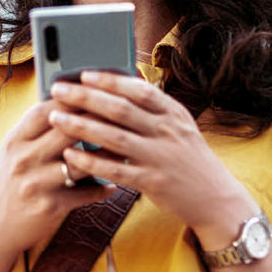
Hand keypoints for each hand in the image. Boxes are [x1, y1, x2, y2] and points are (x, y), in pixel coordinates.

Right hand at [0, 98, 114, 256]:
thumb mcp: (17, 151)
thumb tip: (73, 102)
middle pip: (66, 131)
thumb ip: (39, 130)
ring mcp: (35, 183)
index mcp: (16, 139)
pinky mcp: (49, 206)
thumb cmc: (15, 181)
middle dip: (96, 121)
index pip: (46, 110)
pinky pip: (84, 194)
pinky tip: (114, 184)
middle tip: (122, 115)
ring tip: (125, 151)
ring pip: (80, 163)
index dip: (73, 98)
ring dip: (106, 156)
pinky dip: (101, 189)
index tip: (97, 90)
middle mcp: (23, 158)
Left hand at [48, 71, 256, 240]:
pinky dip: (90, 160)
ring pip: (114, 137)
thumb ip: (152, 109)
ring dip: (81, 125)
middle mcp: (168, 131)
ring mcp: (160, 157)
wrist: (215, 197)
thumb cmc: (187, 158)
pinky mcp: (152, 182)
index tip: (84, 73)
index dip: (110, 80)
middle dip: (86, 97)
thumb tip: (116, 83)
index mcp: (173, 112)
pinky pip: (115, 169)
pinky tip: (69, 154)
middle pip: (121, 109)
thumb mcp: (178, 126)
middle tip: (58, 90)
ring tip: (55, 117)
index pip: (139, 89)